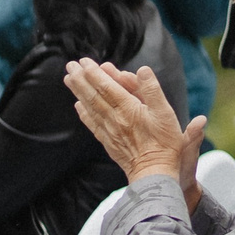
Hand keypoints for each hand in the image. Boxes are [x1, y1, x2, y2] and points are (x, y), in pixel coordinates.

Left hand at [66, 58, 206, 195]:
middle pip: (94, 95)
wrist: (154, 173)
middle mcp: (114, 118)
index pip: (107, 86)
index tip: (85, 61)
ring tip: (68, 79)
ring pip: (90, 107)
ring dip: (78, 92)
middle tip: (70, 66)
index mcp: (128, 108)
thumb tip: (143, 70)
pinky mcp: (109, 142)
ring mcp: (109, 131)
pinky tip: (78, 106)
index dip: (94, 73)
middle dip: (81, 79)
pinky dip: (84, 113)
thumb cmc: (164, 143)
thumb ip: (153, 90)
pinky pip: (92, 124)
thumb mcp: (166, 113)